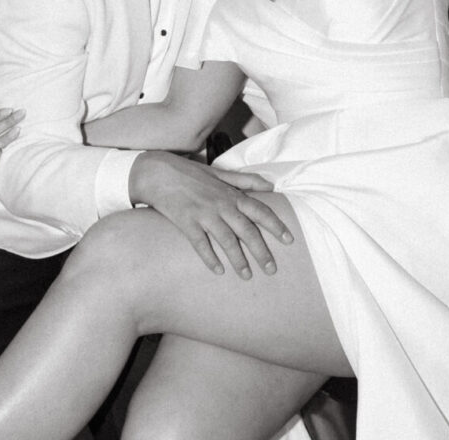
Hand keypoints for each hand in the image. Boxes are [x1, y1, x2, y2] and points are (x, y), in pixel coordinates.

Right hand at [129, 151, 292, 278]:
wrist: (159, 172)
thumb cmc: (191, 174)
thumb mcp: (221, 174)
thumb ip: (246, 180)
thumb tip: (270, 186)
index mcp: (231, 194)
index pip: (260, 211)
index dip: (276, 226)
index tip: (289, 240)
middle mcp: (221, 205)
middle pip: (247, 231)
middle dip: (261, 251)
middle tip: (272, 269)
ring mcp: (203, 214)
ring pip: (226, 240)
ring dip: (238, 260)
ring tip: (247, 276)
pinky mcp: (186, 222)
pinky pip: (200, 244)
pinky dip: (209, 258)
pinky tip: (217, 271)